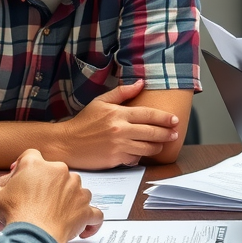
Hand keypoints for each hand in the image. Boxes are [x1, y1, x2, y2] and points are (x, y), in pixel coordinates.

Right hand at [0, 148, 103, 242]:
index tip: (24, 177)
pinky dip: (91, 220)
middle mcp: (61, 172)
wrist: (34, 234)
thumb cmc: (16, 214)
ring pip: (77, 189)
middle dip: (49, 185)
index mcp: (37, 165)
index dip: (26, 166)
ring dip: (70, 199)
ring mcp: (76, 189)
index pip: (32, 155)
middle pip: (57, 172)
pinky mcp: (85, 208)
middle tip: (37, 200)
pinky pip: (94, 213)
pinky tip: (85, 228)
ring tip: (58, 214)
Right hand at [56, 79, 180, 168]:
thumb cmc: (83, 122)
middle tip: (175, 133)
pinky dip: (140, 156)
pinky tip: (142, 152)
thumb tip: (141, 83)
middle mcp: (120, 130)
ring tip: (162, 144)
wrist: (66, 143)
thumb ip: (122, 92)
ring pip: (147, 148)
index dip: (165, 118)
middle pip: (152, 132)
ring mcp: (118, 146)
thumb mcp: (100, 102)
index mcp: (118, 114)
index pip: (149, 114)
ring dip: (157, 147)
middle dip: (167, 133)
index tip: (175, 119)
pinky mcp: (115, 160)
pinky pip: (135, 158)